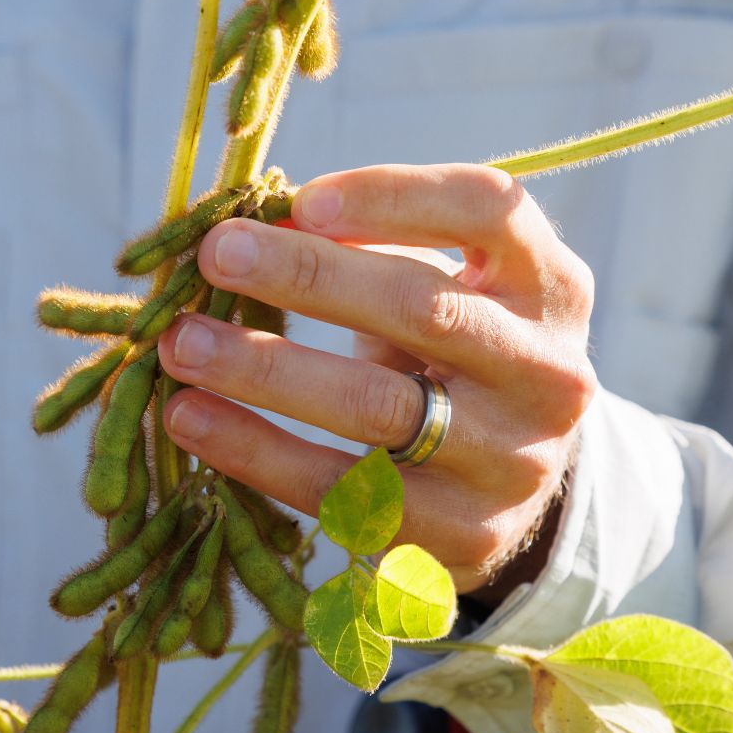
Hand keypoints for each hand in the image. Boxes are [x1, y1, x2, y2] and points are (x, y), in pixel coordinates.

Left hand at [156, 164, 594, 593]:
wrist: (512, 483)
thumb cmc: (449, 351)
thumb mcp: (441, 284)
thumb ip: (366, 248)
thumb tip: (247, 225)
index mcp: (550, 284)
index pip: (485, 208)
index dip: (391, 197)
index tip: (297, 198)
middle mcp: (548, 371)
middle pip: (424, 307)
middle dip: (308, 277)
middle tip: (216, 255)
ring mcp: (514, 460)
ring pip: (377, 408)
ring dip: (266, 370)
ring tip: (182, 344)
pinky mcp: (462, 536)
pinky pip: (344, 490)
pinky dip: (257, 452)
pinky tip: (193, 420)